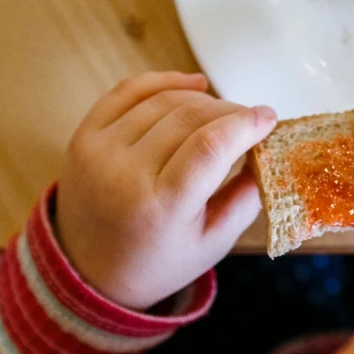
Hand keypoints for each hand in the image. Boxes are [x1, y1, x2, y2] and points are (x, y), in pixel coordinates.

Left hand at [55, 71, 276, 308]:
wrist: (89, 272)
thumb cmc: (156, 262)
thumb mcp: (212, 243)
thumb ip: (247, 198)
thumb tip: (269, 151)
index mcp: (161, 208)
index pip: (211, 146)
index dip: (246, 124)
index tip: (268, 118)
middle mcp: (124, 174)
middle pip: (190, 116)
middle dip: (230, 111)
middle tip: (249, 120)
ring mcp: (99, 151)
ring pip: (164, 100)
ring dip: (203, 99)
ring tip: (223, 112)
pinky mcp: (84, 136)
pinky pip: (129, 91)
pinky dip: (164, 81)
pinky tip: (192, 85)